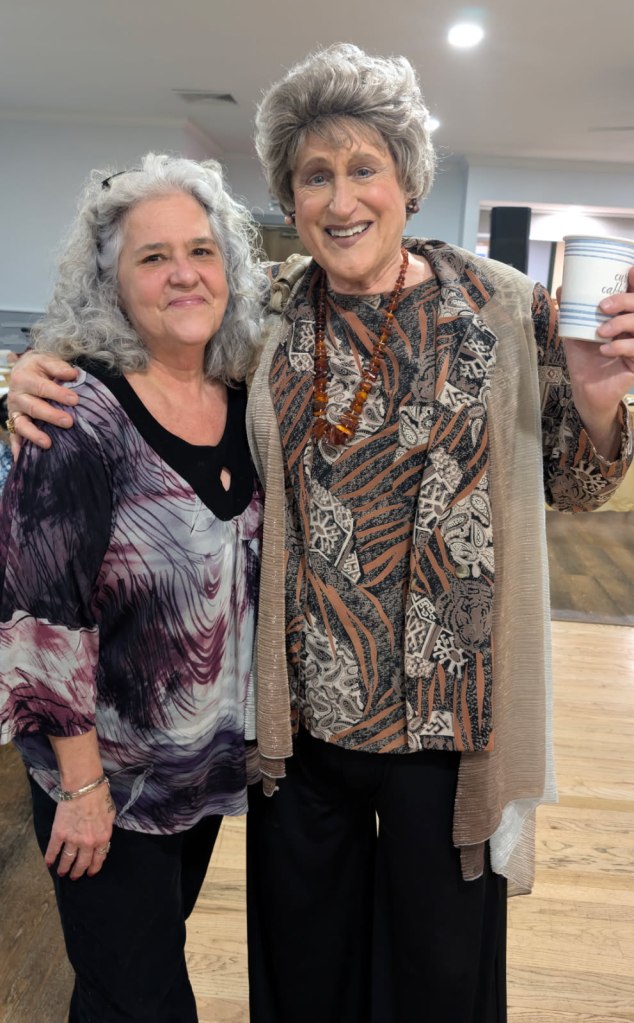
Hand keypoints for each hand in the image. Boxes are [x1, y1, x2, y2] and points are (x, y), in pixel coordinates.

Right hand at [7, 352, 78, 450]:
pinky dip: (18, 448)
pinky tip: (21, 459)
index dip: (58, 394)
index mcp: (24, 378)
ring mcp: (15, 412)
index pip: (42, 388)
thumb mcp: (46, 360)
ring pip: (22, 425)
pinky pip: (15, 437)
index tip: (75, 400)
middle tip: (69, 422)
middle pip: (34, 408)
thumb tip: (73, 374)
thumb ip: (58, 366)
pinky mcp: (14, 423)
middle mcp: (17, 396)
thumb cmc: (39, 367)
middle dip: (51, 416)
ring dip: (34, 435)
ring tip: (48, 443)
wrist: (22, 370)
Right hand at [46, 783, 115, 879]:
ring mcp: (73, 839)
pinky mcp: (59, 833)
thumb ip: (105, 830)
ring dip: (64, 868)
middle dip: (78, 872)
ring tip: (62, 873)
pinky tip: (48, 863)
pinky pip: (53, 849)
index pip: (99, 859)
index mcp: (102, 838)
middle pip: (82, 863)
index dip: (94, 868)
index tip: (90, 873)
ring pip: (68, 859)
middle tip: (75, 876)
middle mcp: (88, 842)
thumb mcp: (110, 816)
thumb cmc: (100, 797)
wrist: (84, 787)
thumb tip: (102, 838)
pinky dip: (50, 857)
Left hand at [558, 268, 633, 456]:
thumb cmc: (585, 358)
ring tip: (600, 332)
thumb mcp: (576, 332)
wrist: (585, 389)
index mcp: (624, 317)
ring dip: (620, 324)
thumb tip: (561, 288)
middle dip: (624, 300)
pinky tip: (604, 349)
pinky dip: (620, 347)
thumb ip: (572, 311)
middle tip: (602, 307)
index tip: (629, 271)